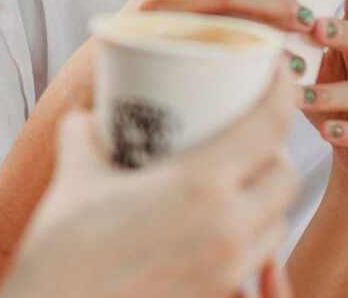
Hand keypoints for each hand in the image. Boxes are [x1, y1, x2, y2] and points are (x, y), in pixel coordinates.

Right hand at [0, 68, 299, 297]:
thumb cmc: (62, 248)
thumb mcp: (76, 172)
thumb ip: (86, 133)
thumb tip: (88, 118)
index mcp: (199, 185)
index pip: (268, 127)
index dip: (283, 92)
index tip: (280, 72)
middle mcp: (226, 226)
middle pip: (285, 176)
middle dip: (276, 149)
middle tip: (246, 132)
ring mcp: (226, 267)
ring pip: (278, 221)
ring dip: (268, 194)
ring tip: (236, 178)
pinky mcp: (216, 293)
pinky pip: (255, 257)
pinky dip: (251, 233)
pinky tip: (217, 223)